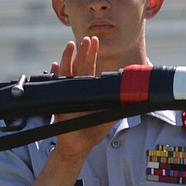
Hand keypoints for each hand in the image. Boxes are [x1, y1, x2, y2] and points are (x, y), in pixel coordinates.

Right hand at [49, 37, 114, 158]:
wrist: (77, 146)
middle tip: (87, 39)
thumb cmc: (92, 132)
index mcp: (88, 90)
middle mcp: (77, 88)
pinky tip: (54, 66)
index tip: (95, 42)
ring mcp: (66, 93)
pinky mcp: (58, 101)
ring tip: (70, 45)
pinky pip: (55, 85)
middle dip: (83, 52)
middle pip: (80, 66)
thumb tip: (132, 101)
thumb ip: (116, 109)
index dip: (92, 55)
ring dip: (68, 58)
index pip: (91, 68)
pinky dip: (54, 75)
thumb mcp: (107, 119)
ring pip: (67, 72)